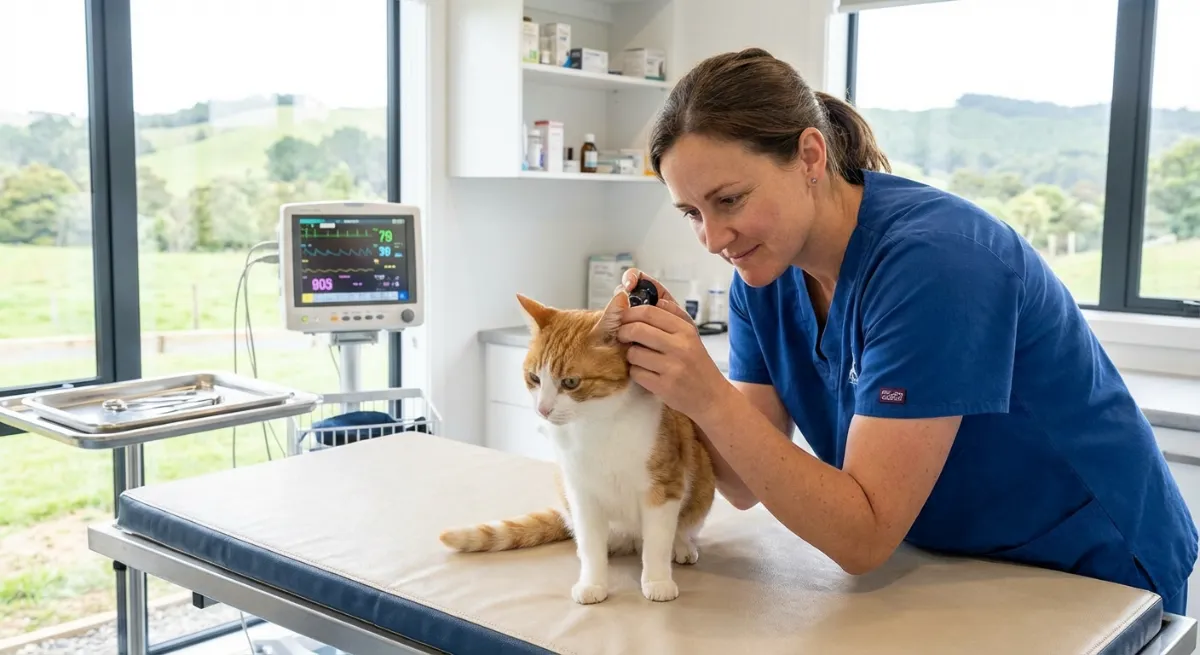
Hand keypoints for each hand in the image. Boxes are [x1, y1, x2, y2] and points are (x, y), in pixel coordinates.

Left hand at [616, 269, 728, 419]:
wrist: (712, 397)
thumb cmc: (697, 363)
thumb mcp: (691, 335)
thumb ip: (672, 314)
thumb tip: (653, 299)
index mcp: (685, 330)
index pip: (649, 312)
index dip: (630, 313)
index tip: (623, 318)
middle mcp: (680, 346)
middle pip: (637, 330)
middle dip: (623, 332)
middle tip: (622, 336)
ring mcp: (672, 367)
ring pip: (633, 353)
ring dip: (631, 356)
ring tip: (641, 358)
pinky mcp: (665, 387)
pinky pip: (636, 374)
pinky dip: (637, 373)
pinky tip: (647, 374)